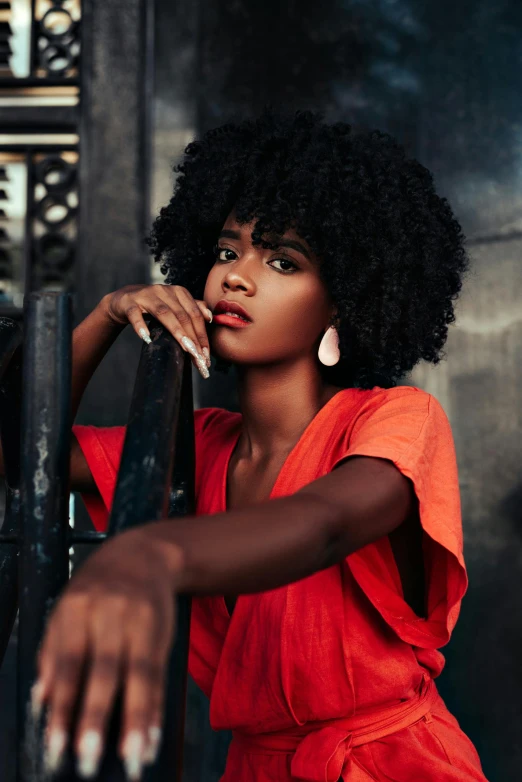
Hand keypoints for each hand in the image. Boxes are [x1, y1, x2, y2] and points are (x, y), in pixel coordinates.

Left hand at [33, 528, 181, 779]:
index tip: (55, 745)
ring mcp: (141, 621)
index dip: (62, 705)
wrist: (144, 553)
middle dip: (95, 715)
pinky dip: (156, 709)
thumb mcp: (66, 609)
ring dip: (135, 719)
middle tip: (87, 757)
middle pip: (104, 669)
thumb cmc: (97, 589)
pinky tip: (152, 736)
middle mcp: (111, 613)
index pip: (68, 662)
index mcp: (77, 608)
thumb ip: (52, 652)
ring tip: (131, 756)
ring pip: (139, 675)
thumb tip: (42, 700)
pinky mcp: (163, 632)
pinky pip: (160, 674)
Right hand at [102, 284, 212, 378]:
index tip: (206, 356)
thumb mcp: (174, 305)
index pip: (195, 315)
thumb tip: (209, 317)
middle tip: (199, 358)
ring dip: (177, 332)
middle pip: (183, 316)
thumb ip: (192, 309)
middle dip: (193, 338)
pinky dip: (141, 325)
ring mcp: (146, 296)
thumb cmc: (154, 306)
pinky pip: (135, 314)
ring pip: (164, 313)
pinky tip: (146, 338)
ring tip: (186, 349)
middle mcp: (164, 291)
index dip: (202, 335)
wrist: (124, 300)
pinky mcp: (129, 303)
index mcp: (179, 292)